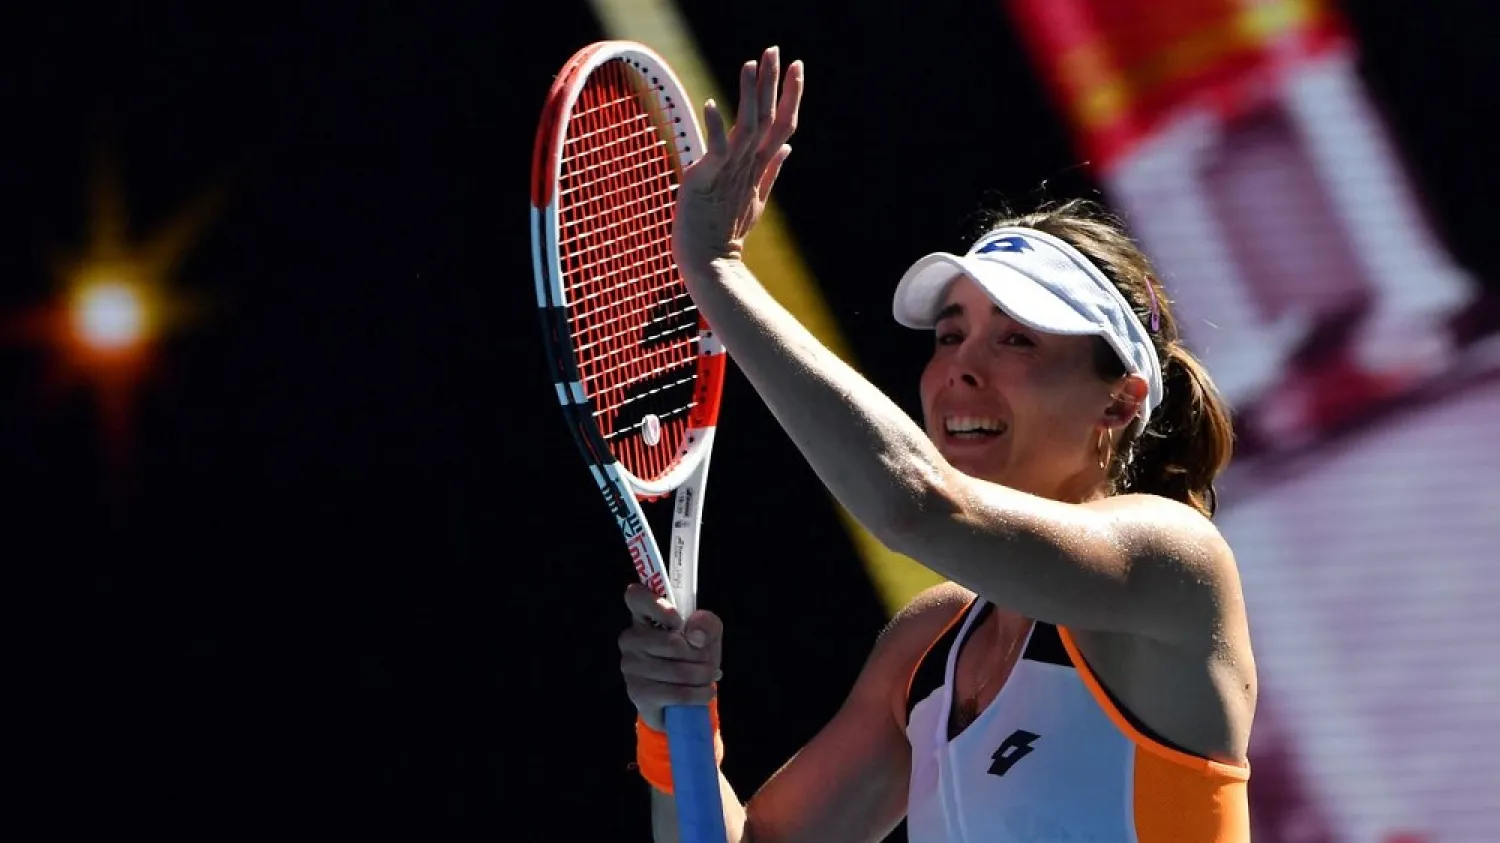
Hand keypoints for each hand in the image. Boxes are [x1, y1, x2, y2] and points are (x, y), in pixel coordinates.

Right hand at [619, 582, 723, 731]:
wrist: (679, 699)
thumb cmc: (691, 656)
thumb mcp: (706, 634)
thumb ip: (706, 624)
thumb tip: (695, 635)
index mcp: (643, 615)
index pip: (636, 596)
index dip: (658, 605)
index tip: (678, 620)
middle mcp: (631, 638)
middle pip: (672, 642)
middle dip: (700, 654)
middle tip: (707, 659)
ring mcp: (631, 666)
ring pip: (679, 670)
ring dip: (703, 675)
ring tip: (707, 676)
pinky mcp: (638, 693)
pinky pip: (678, 693)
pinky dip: (699, 694)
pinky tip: (704, 692)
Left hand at [672, 45, 804, 270]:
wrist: (710, 262)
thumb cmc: (726, 231)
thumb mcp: (755, 197)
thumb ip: (772, 169)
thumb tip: (788, 147)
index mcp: (760, 166)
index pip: (782, 124)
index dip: (791, 95)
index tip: (797, 66)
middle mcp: (749, 165)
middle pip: (767, 118)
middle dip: (773, 83)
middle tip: (776, 50)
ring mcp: (730, 172)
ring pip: (746, 127)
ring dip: (748, 95)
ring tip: (750, 65)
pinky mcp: (706, 179)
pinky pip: (714, 151)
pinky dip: (715, 129)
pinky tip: (712, 105)